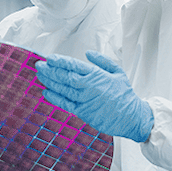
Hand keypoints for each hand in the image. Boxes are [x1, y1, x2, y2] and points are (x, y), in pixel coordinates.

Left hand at [35, 50, 153, 142]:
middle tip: (39, 65)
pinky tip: (46, 92)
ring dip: (49, 81)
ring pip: (63, 89)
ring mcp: (85, 100)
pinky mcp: (83, 112)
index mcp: (97, 75)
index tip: (49, 58)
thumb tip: (89, 53)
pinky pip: (65, 104)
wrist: (132, 117)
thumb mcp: (118, 72)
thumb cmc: (125, 95)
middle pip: (65, 76)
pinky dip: (55, 98)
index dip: (60, 61)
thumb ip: (102, 61)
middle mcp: (89, 87)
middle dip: (50, 70)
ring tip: (40, 75)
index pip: (74, 65)